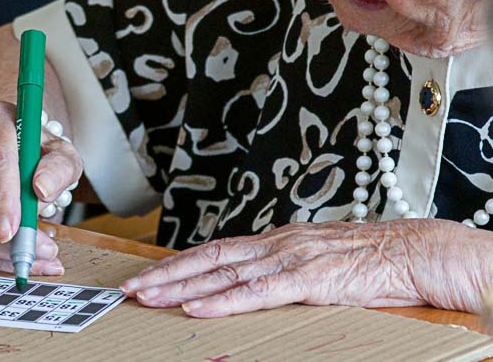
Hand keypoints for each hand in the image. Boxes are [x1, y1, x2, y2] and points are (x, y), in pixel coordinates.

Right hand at [0, 101, 82, 274]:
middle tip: (42, 251)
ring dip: (0, 250)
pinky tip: (12, 257)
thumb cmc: (35, 148)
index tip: (13, 230)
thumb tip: (42, 190)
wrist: (11, 144)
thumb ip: (59, 168)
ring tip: (35, 256)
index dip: (3, 199)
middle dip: (7, 236)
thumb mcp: (60, 152)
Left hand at [120, 219, 492, 316]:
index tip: (149, 276)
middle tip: (130, 288)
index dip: (179, 264)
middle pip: (208, 259)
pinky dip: (225, 302)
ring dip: (182, 287)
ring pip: (224, 274)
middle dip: (166, 274)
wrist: (420, 251)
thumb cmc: (373, 260)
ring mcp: (291, 258)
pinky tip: (198, 308)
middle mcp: (275, 244)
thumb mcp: (319, 262)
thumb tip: (254, 286)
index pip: (216, 251)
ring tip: (149, 296)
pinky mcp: (311, 279)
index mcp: (276, 240)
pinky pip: (259, 292)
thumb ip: (285, 271)